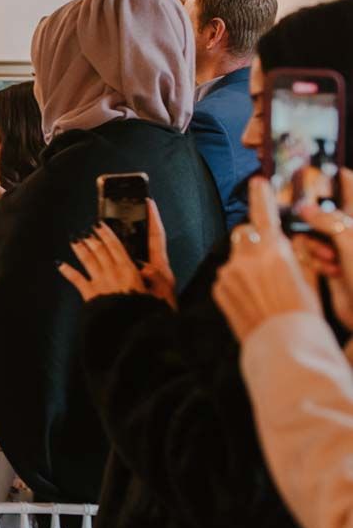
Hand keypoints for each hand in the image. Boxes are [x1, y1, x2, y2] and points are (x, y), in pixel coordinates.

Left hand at [56, 203, 175, 306]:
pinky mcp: (90, 295)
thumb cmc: (146, 312)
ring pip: (87, 260)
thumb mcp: (160, 292)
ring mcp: (99, 283)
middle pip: (100, 250)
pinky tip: (59, 264)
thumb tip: (144, 265)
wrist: (129, 330)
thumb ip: (154, 276)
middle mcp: (112, 273)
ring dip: (80, 248)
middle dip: (93, 238)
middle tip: (87, 229)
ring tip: (74, 239)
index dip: (107, 233)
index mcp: (129, 270)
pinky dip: (67, 271)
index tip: (101, 224)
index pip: (116, 246)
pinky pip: (76, 280)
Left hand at [213, 178, 320, 340]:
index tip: (259, 182)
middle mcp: (247, 259)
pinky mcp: (219, 290)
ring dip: (245, 263)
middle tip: (266, 254)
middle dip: (254, 237)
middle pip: (244, 233)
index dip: (261, 196)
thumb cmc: (303, 313)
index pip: (264, 215)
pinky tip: (251, 298)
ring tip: (262, 287)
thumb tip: (285, 242)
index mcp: (275, 253)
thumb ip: (294, 254)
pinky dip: (237, 281)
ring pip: (235, 256)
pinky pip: (227, 276)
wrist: (283, 345)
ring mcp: (229, 275)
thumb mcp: (308, 277)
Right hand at [293, 169, 352, 329]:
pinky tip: (328, 269)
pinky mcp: (330, 267)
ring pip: (314, 235)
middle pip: (325, 212)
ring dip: (316, 245)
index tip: (318, 173)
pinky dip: (315, 261)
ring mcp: (341, 249)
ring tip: (329, 257)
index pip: (349, 186)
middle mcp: (351, 231)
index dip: (336, 178)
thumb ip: (326, 219)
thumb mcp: (349, 237)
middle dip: (316, 220)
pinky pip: (311, 256)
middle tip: (308, 222)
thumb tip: (305, 208)